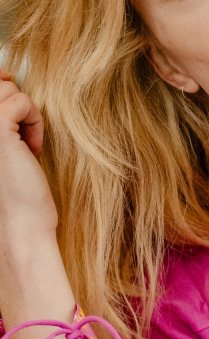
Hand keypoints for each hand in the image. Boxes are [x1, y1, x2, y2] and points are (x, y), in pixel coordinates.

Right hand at [0, 69, 57, 242]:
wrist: (24, 225)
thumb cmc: (19, 190)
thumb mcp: (7, 143)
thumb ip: (3, 112)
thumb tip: (4, 74)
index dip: (1, 84)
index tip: (16, 118)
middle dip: (15, 102)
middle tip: (22, 137)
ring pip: (8, 87)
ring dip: (27, 114)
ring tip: (28, 145)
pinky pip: (22, 100)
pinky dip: (36, 122)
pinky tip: (34, 149)